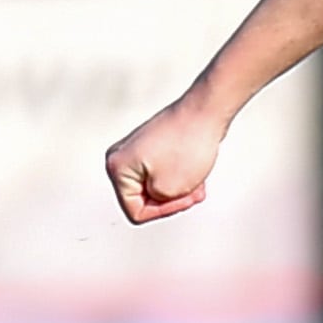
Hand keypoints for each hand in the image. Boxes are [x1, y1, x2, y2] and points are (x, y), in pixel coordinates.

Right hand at [106, 92, 229, 224]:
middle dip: (173, 198)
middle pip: (145, 199)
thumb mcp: (171, 189)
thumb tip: (154, 195)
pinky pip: (163, 173)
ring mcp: (135, 151)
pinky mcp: (152, 146)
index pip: (135, 211)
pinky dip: (181, 177)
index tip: (183, 196)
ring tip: (197, 180)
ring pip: (157, 186)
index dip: (163, 211)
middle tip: (193, 190)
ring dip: (179, 188)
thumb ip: (157, 202)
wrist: (205, 111)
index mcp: (117, 169)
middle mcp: (120, 158)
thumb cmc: (188, 142)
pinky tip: (196, 173)